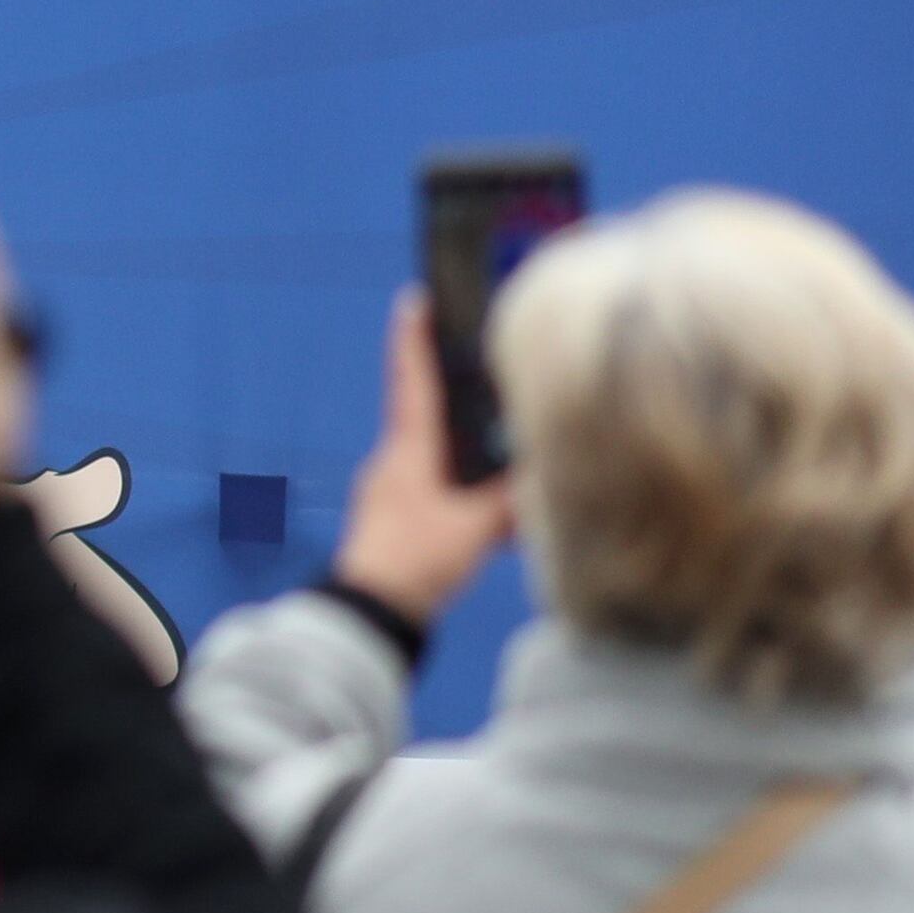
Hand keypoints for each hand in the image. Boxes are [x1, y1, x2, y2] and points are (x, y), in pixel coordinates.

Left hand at [333, 289, 516, 625]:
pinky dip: (459, 480)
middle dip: (446, 384)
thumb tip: (542, 475)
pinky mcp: (397, 517)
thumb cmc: (415, 561)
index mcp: (407, 452)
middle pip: (422, 411)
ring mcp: (391, 489)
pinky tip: (488, 501)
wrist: (371, 612)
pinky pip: (433, 485)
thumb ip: (509, 501)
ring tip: (493, 429)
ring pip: (431, 451)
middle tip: (472, 356)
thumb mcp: (473, 530)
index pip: (412, 382)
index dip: (414, 341)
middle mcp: (393, 461)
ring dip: (458, 440)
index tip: (414, 300)